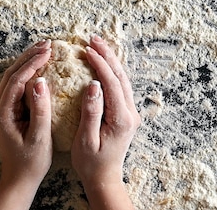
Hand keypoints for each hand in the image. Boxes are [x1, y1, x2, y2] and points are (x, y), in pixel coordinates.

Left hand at [0, 40, 52, 209]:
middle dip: (29, 56)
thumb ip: (40, 109)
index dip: (33, 63)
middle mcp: (0, 107)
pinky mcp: (10, 110)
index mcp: (4, 112)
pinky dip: (28, 72)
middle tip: (48, 44)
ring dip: (27, 61)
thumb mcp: (39, 137)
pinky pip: (17, 85)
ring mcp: (3, 108)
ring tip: (44, 48)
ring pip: (13, 76)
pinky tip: (40, 66)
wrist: (19, 179)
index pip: (17, 79)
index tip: (49, 52)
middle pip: (12, 73)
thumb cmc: (31, 162)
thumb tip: (41, 82)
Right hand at [71, 35, 139, 209]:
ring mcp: (130, 113)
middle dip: (107, 55)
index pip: (112, 83)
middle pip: (121, 76)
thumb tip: (93, 85)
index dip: (100, 64)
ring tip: (96, 44)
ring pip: (122, 79)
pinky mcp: (126, 114)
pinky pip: (120, 86)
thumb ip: (91, 112)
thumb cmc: (91, 163)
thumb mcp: (86, 140)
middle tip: (92, 38)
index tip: (86, 50)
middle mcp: (130, 113)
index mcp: (121, 119)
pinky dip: (111, 71)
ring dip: (110, 60)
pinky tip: (102, 62)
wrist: (104, 178)